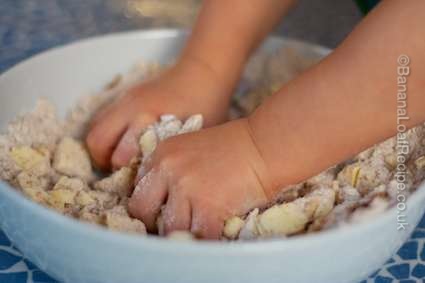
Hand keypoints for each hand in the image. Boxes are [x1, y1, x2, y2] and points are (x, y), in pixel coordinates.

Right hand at [87, 58, 231, 169]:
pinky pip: (101, 118)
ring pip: (94, 128)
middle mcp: (132, 109)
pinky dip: (106, 133)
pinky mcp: (125, 94)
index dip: (124, 175)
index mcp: (151, 121)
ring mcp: (125, 99)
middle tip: (120, 173)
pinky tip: (122, 142)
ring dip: (101, 147)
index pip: (120, 157)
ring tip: (117, 159)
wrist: (204, 72)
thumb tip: (158, 180)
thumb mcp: (194, 138)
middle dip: (103, 163)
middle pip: (97, 142)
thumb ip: (172, 158)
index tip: (134, 184)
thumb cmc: (207, 108)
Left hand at [128, 119, 271, 238]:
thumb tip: (164, 198)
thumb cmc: (234, 146)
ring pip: (170, 228)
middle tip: (171, 225)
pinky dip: (205, 239)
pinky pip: (199, 235)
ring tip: (195, 229)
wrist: (263, 145)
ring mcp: (187, 189)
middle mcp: (168, 170)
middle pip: (142, 210)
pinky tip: (213, 233)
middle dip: (153, 222)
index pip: (138, 188)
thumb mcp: (192, 146)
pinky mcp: (208, 206)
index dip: (149, 203)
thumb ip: (173, 167)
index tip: (161, 211)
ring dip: (182, 232)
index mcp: (162, 153)